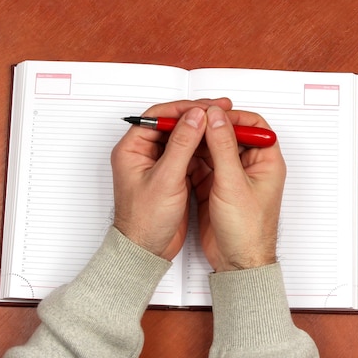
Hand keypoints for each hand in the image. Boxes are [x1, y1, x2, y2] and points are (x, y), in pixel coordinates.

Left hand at [110, 98, 231, 259]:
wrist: (146, 251)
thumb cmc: (144, 221)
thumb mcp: (165, 179)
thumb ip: (181, 145)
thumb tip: (195, 117)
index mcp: (132, 149)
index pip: (159, 116)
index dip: (185, 108)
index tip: (208, 107)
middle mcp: (144, 153)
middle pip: (173, 124)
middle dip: (198, 117)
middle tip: (222, 110)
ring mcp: (159, 164)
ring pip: (184, 138)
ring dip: (204, 132)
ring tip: (225, 126)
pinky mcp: (172, 175)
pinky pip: (190, 154)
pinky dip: (204, 149)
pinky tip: (219, 146)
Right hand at [192, 106, 285, 271]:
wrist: (237, 262)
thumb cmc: (247, 231)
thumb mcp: (233, 183)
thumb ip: (223, 147)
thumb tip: (216, 117)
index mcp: (266, 161)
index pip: (252, 125)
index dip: (231, 115)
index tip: (210, 111)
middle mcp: (251, 166)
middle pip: (231, 134)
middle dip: (210, 127)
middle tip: (190, 120)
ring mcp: (233, 177)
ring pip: (215, 148)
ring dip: (199, 142)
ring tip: (181, 135)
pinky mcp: (218, 187)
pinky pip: (205, 164)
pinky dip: (193, 158)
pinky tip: (181, 154)